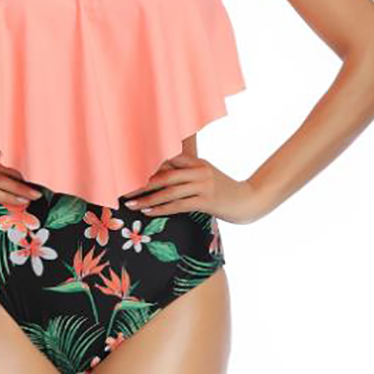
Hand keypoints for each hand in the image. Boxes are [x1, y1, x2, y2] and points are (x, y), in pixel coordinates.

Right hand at [0, 146, 42, 219]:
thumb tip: (14, 177)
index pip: (2, 153)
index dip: (22, 160)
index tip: (40, 167)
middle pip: (4, 165)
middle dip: (26, 175)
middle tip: (44, 182)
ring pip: (0, 179)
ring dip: (21, 188)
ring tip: (36, 194)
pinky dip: (8, 197)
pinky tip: (21, 202)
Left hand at [121, 153, 263, 224]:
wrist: (249, 200)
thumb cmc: (223, 189)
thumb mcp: (206, 175)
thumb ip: (187, 173)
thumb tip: (161, 177)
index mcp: (197, 162)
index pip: (167, 160)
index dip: (148, 167)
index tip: (129, 173)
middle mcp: (199, 170)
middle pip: (164, 176)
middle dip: (141, 184)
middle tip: (124, 190)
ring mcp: (203, 185)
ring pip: (169, 192)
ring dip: (148, 199)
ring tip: (132, 204)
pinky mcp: (206, 201)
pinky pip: (178, 205)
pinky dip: (161, 209)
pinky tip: (149, 212)